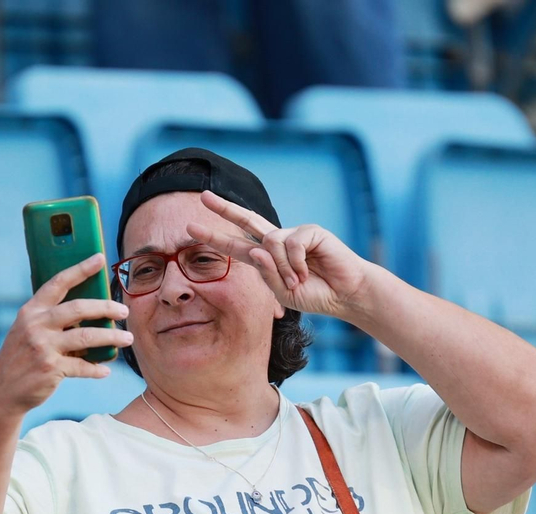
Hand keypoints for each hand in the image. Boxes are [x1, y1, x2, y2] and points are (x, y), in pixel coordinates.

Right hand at [0, 253, 133, 415]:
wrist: (1, 391)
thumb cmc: (20, 359)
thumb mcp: (27, 332)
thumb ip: (51, 320)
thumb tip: (90, 313)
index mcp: (31, 311)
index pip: (58, 283)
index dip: (80, 269)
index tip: (100, 258)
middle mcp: (36, 325)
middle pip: (79, 308)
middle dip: (106, 307)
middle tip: (124, 310)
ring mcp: (43, 347)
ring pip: (86, 337)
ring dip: (111, 337)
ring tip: (128, 338)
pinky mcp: (50, 369)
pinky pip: (82, 367)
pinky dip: (96, 369)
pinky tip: (105, 370)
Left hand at [186, 190, 375, 320]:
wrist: (345, 294)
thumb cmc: (315, 295)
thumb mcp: (283, 293)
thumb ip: (267, 276)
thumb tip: (257, 249)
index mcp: (265, 257)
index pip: (235, 244)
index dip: (214, 237)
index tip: (191, 228)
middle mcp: (277, 241)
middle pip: (246, 220)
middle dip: (224, 208)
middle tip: (202, 196)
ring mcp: (293, 233)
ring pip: (271, 243)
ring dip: (283, 268)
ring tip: (299, 281)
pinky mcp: (310, 230)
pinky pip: (291, 243)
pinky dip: (297, 262)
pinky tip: (309, 271)